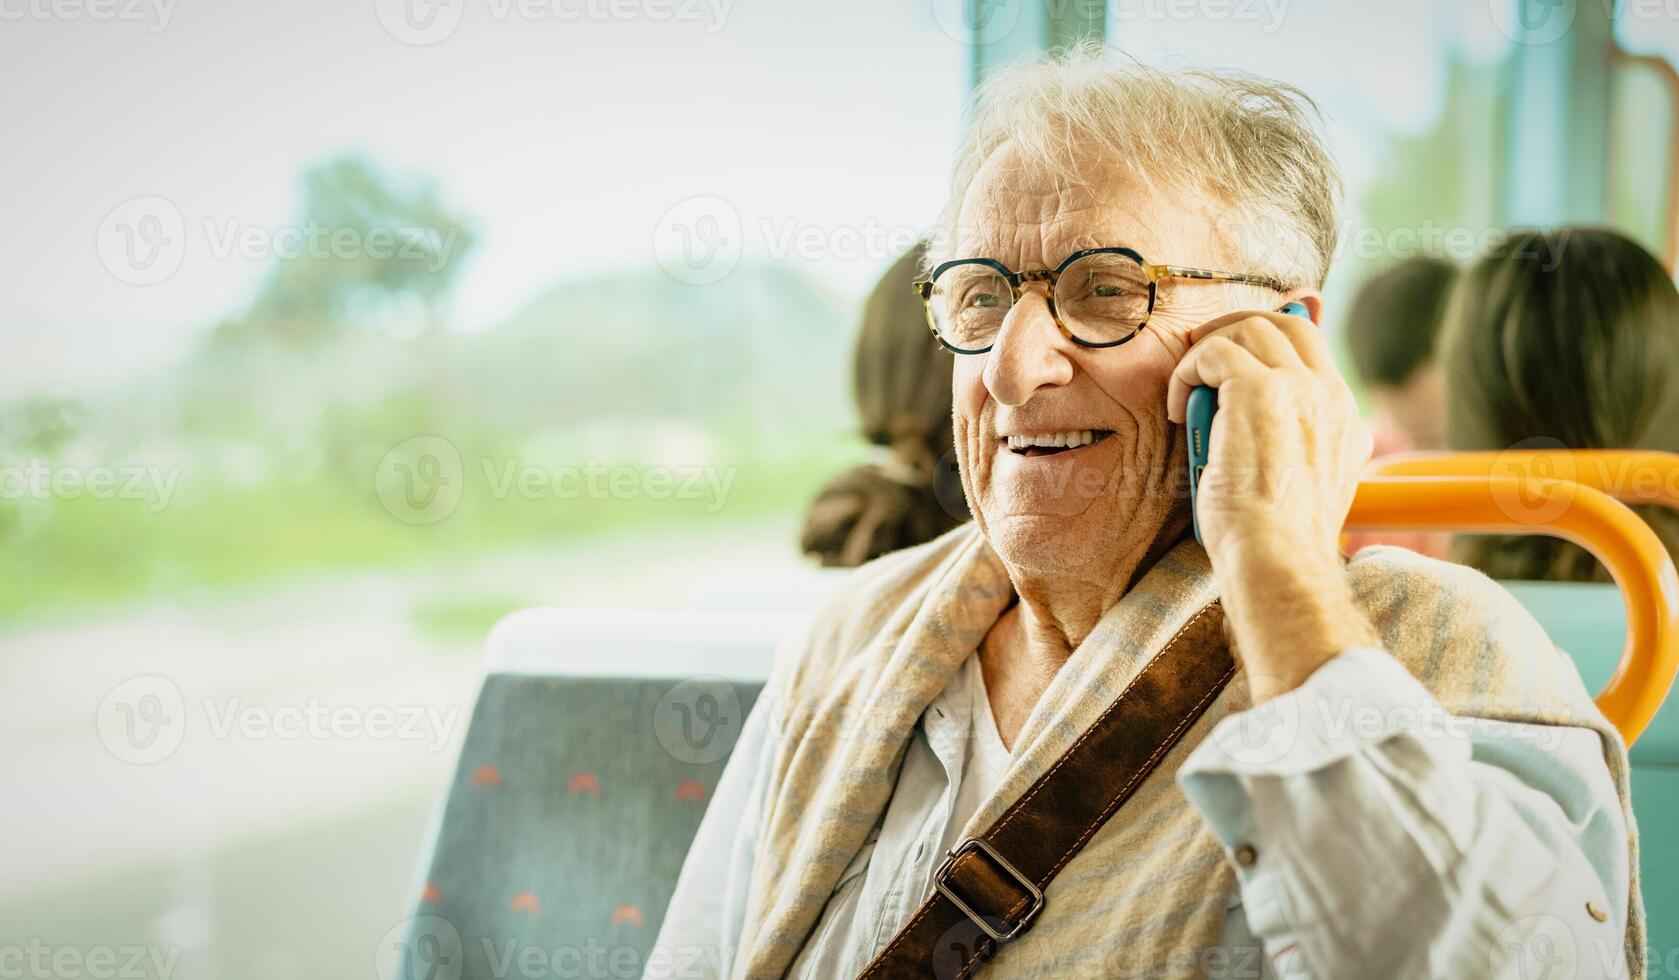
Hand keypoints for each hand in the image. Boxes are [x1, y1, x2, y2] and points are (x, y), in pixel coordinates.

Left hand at [1166, 308, 1371, 565]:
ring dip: (1208, 352)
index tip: (1233, 358)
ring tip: (1184, 392)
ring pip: (1251, 329)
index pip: (1314, 353)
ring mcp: (1298, 389)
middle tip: (1203, 350)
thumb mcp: (1300, 492)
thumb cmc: (1278, 545)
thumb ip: (1292, 453)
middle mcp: (1329, 397)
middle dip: (1240, 326)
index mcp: (1344, 421)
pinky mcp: (1258, 391)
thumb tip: (1257, 439)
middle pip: (1289, 324)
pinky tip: (1175, 412)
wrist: (1279, 560)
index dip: (1272, 345)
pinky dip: (1186, 373)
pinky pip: (1213, 353)